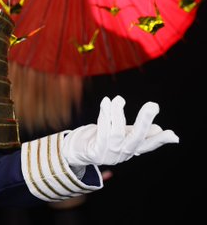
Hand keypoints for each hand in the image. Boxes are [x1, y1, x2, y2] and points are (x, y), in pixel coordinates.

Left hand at [62, 95, 178, 167]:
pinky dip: (104, 115)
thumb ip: (139, 132)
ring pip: (116, 132)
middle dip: (145, 121)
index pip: (149, 144)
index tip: (174, 136)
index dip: (160, 140)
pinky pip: (101, 130)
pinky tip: (106, 102)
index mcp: (132, 149)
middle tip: (153, 105)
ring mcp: (109, 154)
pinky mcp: (96, 152)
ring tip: (118, 99)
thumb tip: (160, 130)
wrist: (79, 152)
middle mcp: (123, 153)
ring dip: (117, 113)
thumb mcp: (123, 137)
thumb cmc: (104, 141)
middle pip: (136, 138)